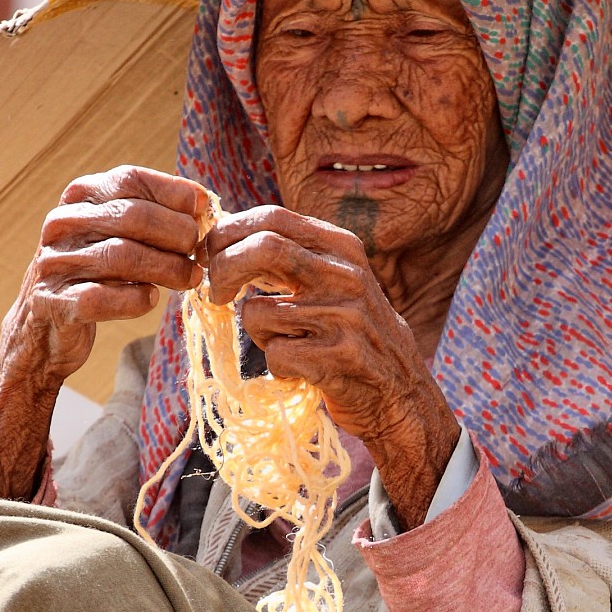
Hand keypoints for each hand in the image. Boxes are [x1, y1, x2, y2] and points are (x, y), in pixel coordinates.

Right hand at [0, 166, 208, 499]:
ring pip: (120, 256)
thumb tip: (203, 205)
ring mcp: (53, 262)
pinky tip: (150, 301)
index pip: (129, 179)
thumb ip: (153, 218)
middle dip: (176, 234)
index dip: (172, 192)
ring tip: (191, 279)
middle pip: (131, 216)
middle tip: (200, 252)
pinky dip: (134, 300)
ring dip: (166, 269)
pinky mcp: (51, 302)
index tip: (204, 211)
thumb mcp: (117, 237)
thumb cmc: (95, 277)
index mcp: (80, 198)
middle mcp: (62, 224)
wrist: (43, 331)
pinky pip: (101, 298)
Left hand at [204, 205, 461, 521]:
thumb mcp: (334, 281)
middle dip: (223, 270)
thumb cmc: (353, 335)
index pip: (272, 217)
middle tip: (217, 295)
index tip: (210, 259)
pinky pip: (276, 355)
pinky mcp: (340, 357)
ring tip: (285, 343)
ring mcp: (345, 315)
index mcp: (341, 247)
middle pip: (263, 248)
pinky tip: (302, 370)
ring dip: (257, 335)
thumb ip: (290, 257)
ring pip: (258, 312)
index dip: (228, 235)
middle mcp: (346, 274)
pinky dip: (278, 367)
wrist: (401, 394)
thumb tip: (220, 241)